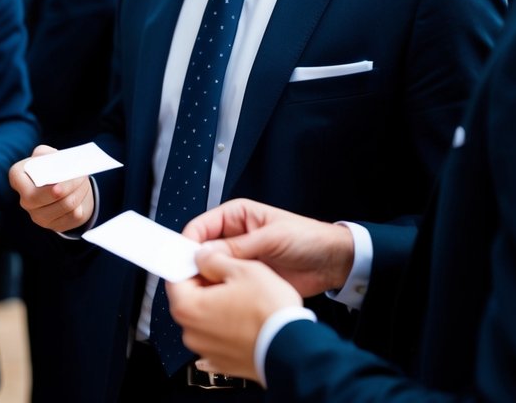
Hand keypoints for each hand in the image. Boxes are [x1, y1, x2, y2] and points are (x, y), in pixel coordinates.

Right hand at [7, 145, 93, 232]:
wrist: (62, 183)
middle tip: (82, 176)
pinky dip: (81, 203)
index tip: (59, 187)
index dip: (45, 191)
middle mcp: (25, 201)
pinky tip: (80, 194)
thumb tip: (60, 165)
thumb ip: (49, 155)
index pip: (28, 190)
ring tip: (83, 180)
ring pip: (65, 206)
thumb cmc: (52, 165)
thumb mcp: (47, 154)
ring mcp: (38, 216)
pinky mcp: (54, 226)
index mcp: (18, 179)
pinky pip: (73, 216)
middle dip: (69, 187)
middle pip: (50, 199)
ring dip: (79, 191)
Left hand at [166, 246, 301, 382]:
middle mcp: (192, 333)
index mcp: (188, 307)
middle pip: (190, 298)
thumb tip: (202, 256)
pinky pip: (218, 336)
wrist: (295, 351)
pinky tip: (247, 318)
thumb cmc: (270, 313)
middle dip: (206, 284)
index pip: (175, 277)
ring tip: (244, 298)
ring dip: (218, 305)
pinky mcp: (222, 361)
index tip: (200, 258)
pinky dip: (228, 326)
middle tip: (229, 276)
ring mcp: (207, 350)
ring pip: (205, 318)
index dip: (190, 263)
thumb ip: (214, 259)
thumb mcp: (243, 269)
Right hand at [182, 198, 353, 296]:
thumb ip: (239, 246)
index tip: (182, 260)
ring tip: (205, 292)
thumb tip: (205, 253)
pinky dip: (220, 292)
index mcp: (235, 216)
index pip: (200, 227)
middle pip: (202, 249)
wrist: (333, 262)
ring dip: (207, 279)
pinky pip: (226, 284)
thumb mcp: (272, 237)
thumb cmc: (307, 238)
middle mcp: (233, 236)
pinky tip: (219, 299)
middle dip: (195, 263)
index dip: (189, 243)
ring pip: (211, 269)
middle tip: (189, 280)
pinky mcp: (247, 277)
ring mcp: (239, 258)